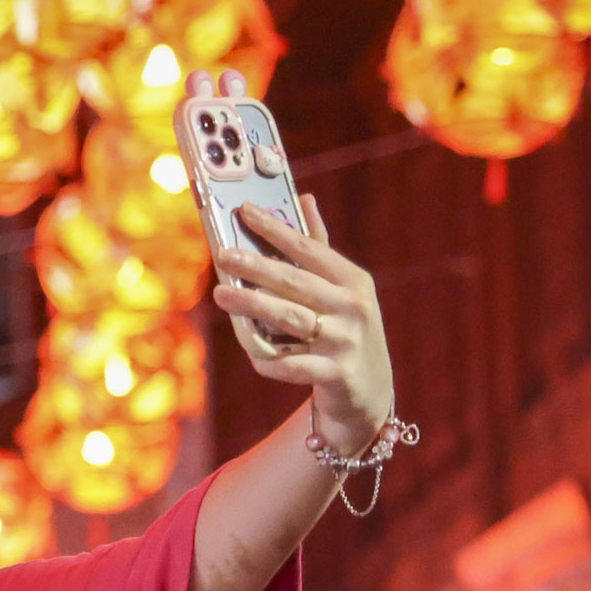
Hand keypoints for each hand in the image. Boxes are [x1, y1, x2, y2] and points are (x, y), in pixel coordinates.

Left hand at [216, 197, 393, 453]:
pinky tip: (251, 353)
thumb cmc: (344, 329)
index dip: (275, 229)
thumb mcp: (342, 290)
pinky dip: (270, 360)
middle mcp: (353, 307)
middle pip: (297, 282)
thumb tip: (305, 199)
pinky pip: (294, 365)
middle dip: (258, 267)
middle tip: (223, 256)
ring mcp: (346, 342)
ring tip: (221, 295)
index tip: (244, 211)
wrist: (370, 391)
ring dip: (255, 307)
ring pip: (292, 320)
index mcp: (353, 280)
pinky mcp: (338, 375)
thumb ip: (320, 248)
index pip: (309, 248)